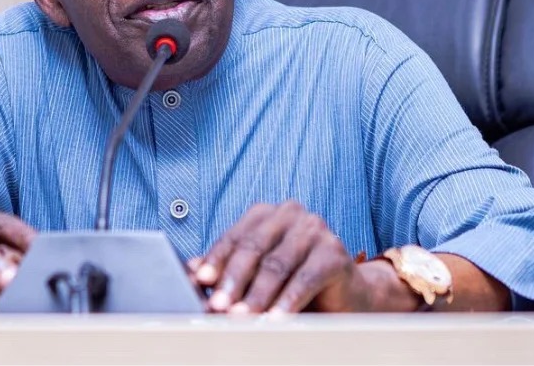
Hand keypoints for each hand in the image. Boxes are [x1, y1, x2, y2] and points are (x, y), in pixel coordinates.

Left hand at [190, 201, 373, 313]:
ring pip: (277, 265)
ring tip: (243, 317)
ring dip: (257, 295)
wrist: (344, 297)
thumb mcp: (255, 276)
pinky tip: (275, 319)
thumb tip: (190, 272)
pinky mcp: (334, 252)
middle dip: (234, 280)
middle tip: (220, 306)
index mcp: (266, 214)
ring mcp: (315, 229)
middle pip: (254, 248)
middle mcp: (290, 213)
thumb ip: (225, 269)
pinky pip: (305, 279)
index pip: (235, 236)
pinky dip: (287, 301)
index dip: (216, 260)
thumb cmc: (292, 283)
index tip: (201, 282)